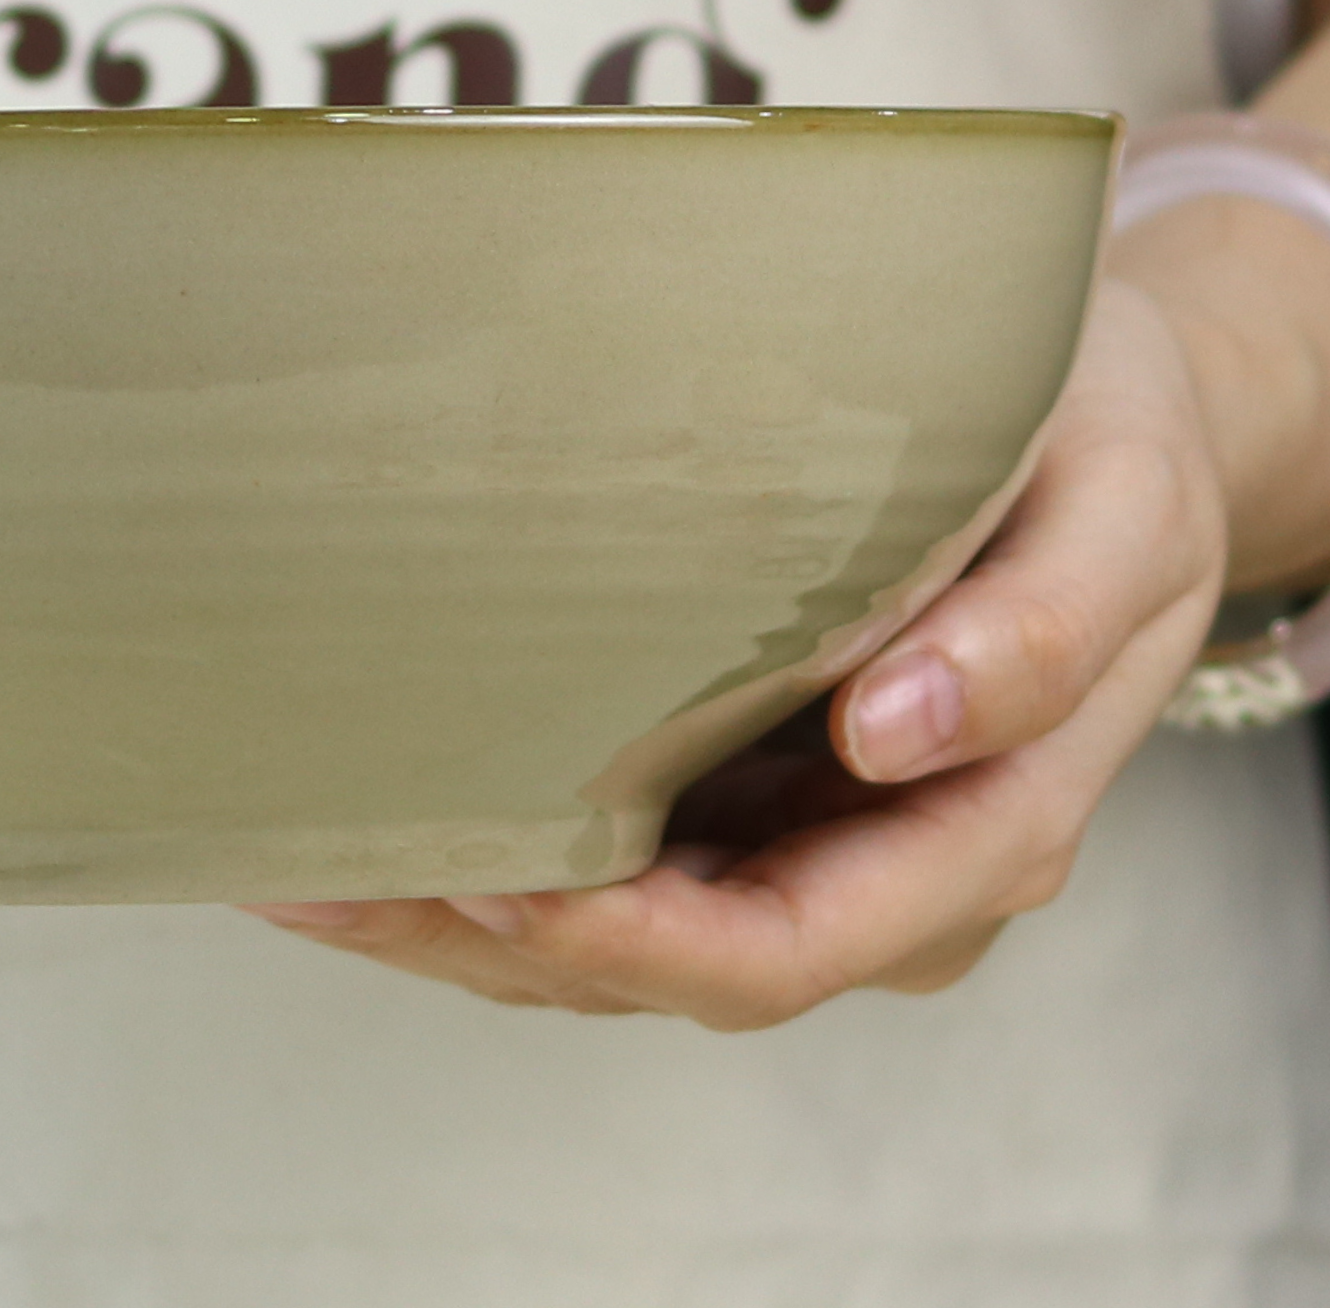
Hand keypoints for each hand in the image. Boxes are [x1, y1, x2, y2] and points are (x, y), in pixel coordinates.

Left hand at [244, 276, 1226, 1028]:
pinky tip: (364, 808)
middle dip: (477, 937)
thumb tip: (894, 732)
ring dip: (448, 915)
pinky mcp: (738, 788)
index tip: (481, 872)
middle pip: (656, 967)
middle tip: (313, 876)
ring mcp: (798, 840)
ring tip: (290, 858)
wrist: (1118, 441)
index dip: (614, 938)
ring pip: (607, 940)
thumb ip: (1034, 633)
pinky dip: (481, 855)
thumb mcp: (1114, 514)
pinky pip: (604, 865)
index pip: (773, 947)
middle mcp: (873, 868)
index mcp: (978, 832)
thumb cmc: (1108, 463)